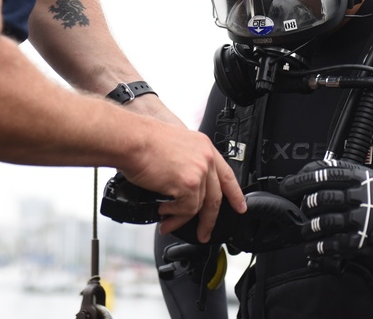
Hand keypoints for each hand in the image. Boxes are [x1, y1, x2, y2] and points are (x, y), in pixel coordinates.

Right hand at [122, 121, 245, 242]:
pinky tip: (162, 211)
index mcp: (204, 146)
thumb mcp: (175, 145)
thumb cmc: (143, 140)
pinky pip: (186, 209)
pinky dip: (173, 215)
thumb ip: (186, 164)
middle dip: (210, 220)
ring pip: (198, 207)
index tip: (240, 206)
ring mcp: (199, 172)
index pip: (226, 174)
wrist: (132, 140)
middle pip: (216, 196)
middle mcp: (205, 158)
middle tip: (204, 233)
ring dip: (181, 218)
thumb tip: (182, 188)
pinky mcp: (188, 184)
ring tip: (167, 221)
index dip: (234, 193)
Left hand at [279, 159, 372, 265]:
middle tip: (299, 210)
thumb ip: (346, 176)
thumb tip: (311, 174)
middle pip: (323, 196)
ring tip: (304, 232)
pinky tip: (313, 249)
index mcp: (362, 177)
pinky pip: (335, 243)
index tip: (289, 185)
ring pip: (326, 220)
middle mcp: (363, 195)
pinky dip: (319, 247)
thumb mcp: (371, 181)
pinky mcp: (363, 240)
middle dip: (305, 204)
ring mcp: (364, 218)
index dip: (303, 178)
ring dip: (310, 228)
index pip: (326, 171)